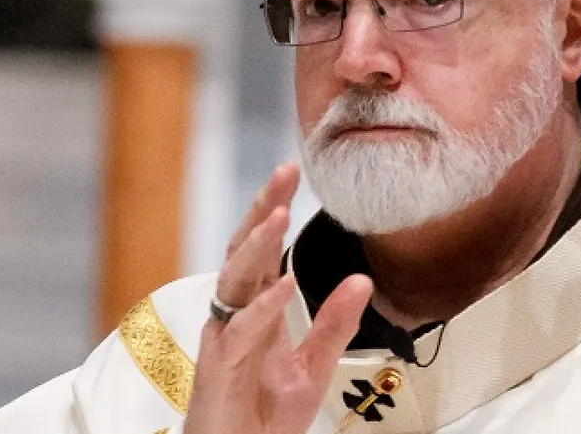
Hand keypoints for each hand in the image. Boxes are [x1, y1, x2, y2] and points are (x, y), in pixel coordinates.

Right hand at [185, 163, 372, 433]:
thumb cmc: (263, 416)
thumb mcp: (314, 365)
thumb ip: (335, 322)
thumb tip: (363, 279)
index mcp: (257, 310)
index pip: (263, 248)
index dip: (273, 208)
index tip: (291, 171)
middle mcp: (236, 316)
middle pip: (243, 250)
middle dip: (262, 209)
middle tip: (284, 173)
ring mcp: (224, 339)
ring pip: (234, 280)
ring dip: (257, 246)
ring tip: (279, 214)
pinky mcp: (218, 369)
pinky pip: (239, 332)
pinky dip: (262, 308)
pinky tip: (284, 284)